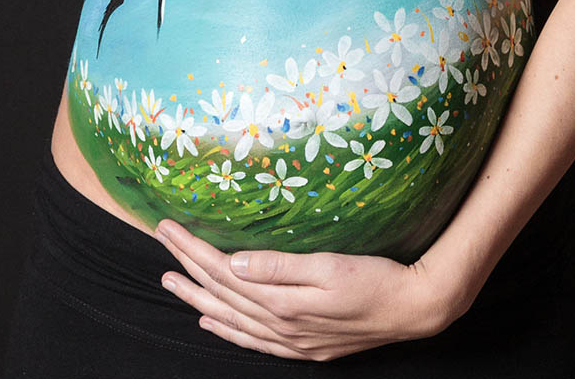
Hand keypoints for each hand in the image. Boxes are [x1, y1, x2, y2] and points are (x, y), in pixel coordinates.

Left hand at [153, 219, 463, 360]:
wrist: (414, 308)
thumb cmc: (375, 279)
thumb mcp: (329, 267)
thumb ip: (278, 268)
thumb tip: (233, 264)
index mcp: (282, 301)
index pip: (223, 271)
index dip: (192, 249)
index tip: (168, 228)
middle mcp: (280, 324)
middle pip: (220, 293)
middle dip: (187, 266)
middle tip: (160, 244)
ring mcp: (291, 339)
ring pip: (230, 317)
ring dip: (197, 299)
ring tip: (171, 282)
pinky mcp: (304, 346)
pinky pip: (252, 340)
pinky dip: (227, 329)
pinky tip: (211, 320)